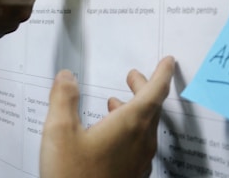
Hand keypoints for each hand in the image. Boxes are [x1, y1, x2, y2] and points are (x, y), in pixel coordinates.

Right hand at [40, 56, 175, 177]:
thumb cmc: (72, 176)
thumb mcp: (59, 132)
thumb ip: (63, 98)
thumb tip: (67, 77)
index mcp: (130, 124)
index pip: (155, 91)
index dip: (162, 73)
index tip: (168, 61)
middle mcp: (141, 141)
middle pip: (152, 107)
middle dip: (144, 88)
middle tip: (133, 76)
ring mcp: (139, 160)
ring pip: (145, 127)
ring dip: (135, 109)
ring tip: (115, 102)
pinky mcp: (132, 175)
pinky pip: (139, 145)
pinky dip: (130, 129)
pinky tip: (111, 134)